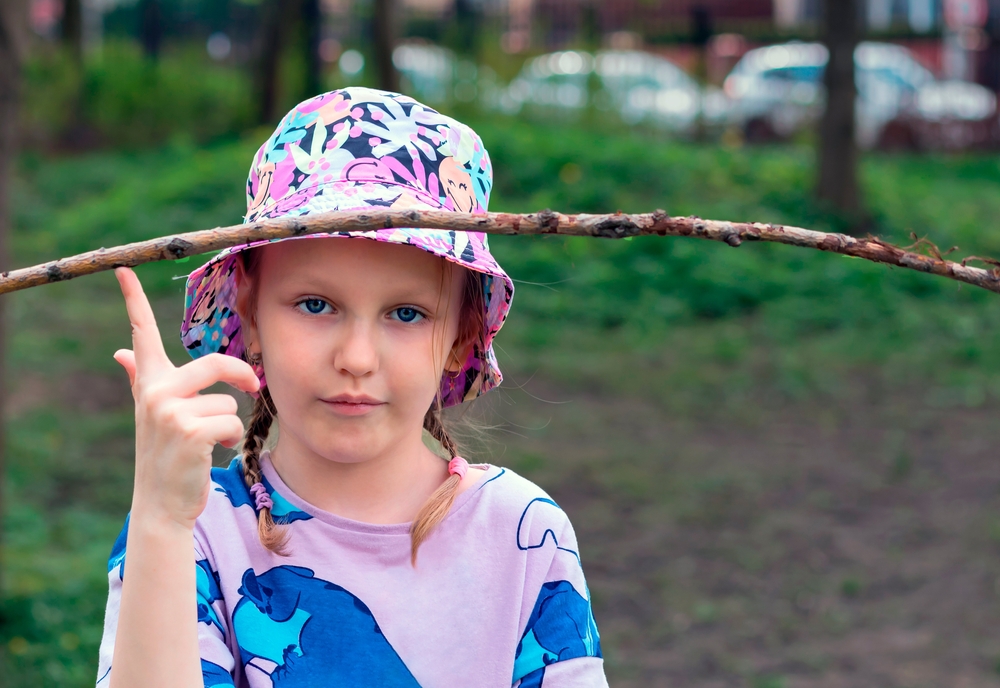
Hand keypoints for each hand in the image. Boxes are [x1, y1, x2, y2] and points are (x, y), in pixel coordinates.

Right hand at [113, 267, 259, 529]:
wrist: (162, 501)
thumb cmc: (166, 453)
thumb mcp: (151, 413)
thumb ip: (140, 379)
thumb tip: (122, 352)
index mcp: (149, 381)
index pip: (142, 334)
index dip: (132, 301)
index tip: (124, 268)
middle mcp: (154, 390)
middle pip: (217, 362)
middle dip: (243, 376)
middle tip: (254, 385)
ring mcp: (168, 410)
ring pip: (229, 401)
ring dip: (228, 424)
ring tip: (205, 443)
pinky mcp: (189, 430)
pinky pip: (231, 421)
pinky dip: (230, 439)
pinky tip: (209, 453)